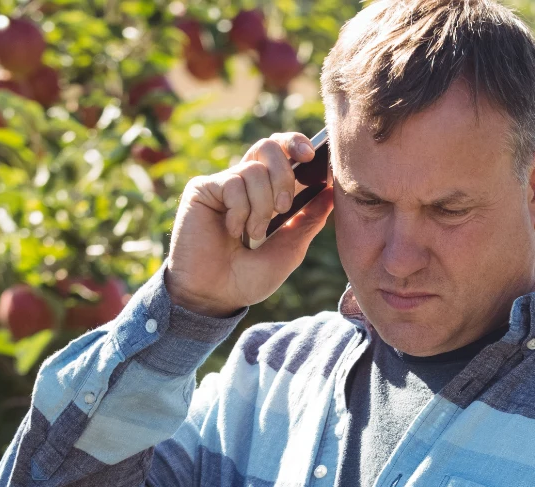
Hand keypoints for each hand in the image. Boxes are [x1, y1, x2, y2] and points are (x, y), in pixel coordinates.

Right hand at [164, 132, 334, 317]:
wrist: (216, 295)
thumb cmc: (250, 277)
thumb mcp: (290, 249)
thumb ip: (309, 219)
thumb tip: (331, 191)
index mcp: (267, 192)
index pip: (282, 151)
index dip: (296, 143)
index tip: (312, 156)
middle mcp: (244, 182)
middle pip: (269, 146)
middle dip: (285, 175)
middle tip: (284, 208)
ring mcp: (223, 184)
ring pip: (255, 170)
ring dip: (262, 207)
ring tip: (252, 235)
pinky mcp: (202, 189)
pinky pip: (233, 183)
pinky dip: (240, 211)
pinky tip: (231, 232)